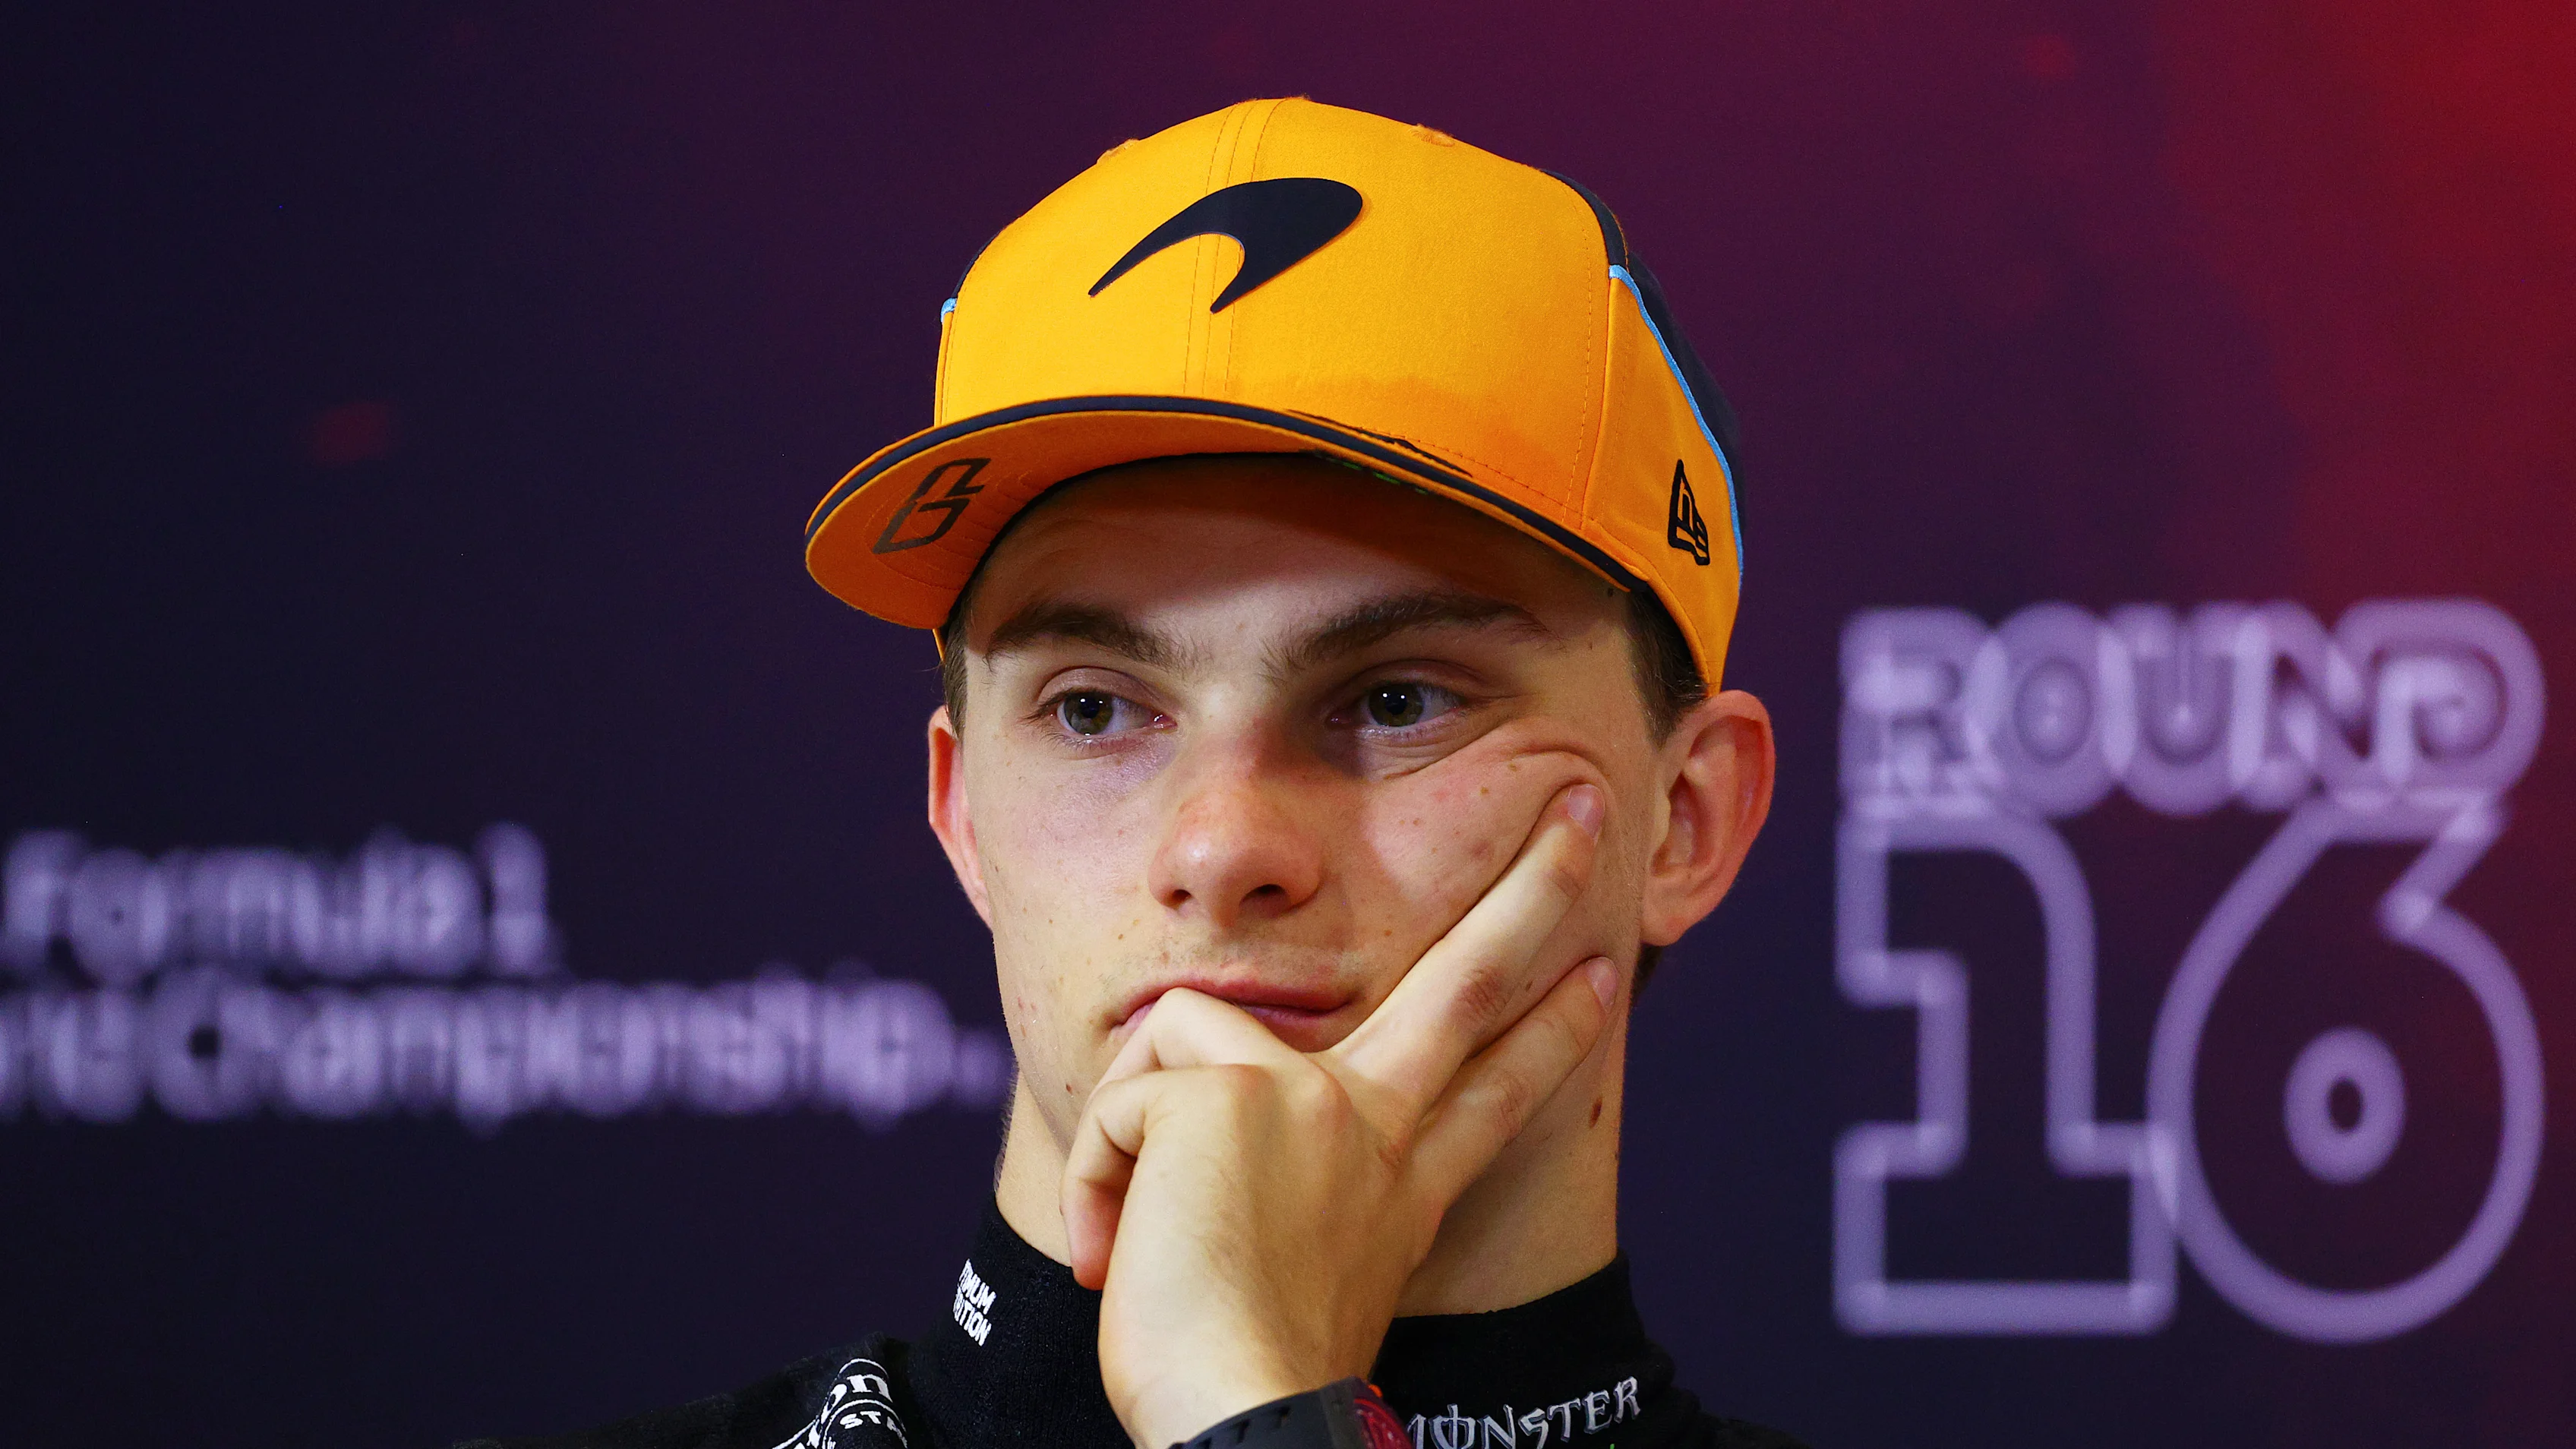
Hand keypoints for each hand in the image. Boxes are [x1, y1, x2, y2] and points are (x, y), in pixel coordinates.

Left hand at [1062, 782, 1618, 1448]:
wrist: (1240, 1423)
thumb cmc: (1235, 1382)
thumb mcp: (1291, 1282)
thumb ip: (1288, 1204)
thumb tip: (1223, 1150)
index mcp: (1397, 1187)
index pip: (1493, 1088)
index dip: (1553, 1030)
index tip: (1603, 971)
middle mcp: (1368, 1129)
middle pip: (1469, 982)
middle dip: (1534, 887)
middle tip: (1579, 806)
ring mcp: (1307, 1101)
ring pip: (1189, 1024)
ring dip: (1130, 1129)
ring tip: (1133, 1239)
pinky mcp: (1230, 1090)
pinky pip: (1123, 1093)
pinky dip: (1095, 1171)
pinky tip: (1117, 1248)